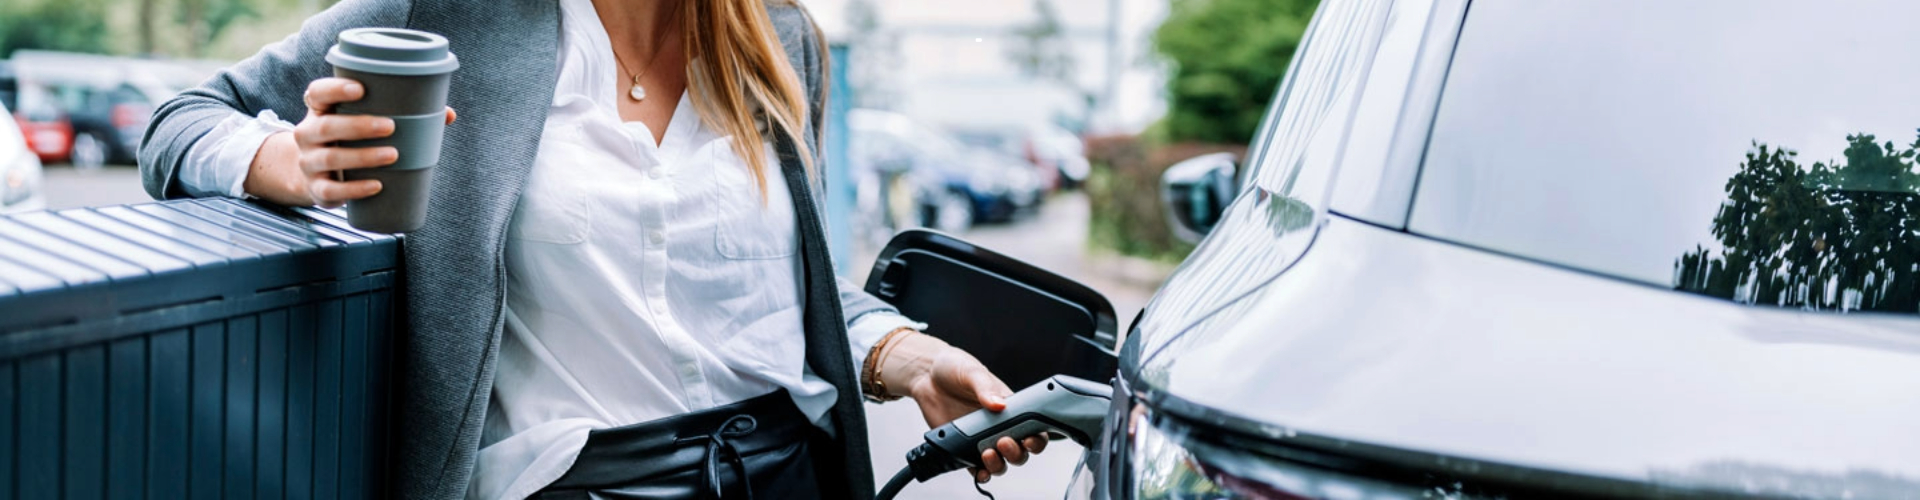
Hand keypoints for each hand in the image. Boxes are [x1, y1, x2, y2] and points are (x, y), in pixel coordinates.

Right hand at [243, 77, 456, 206]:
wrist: (318, 175)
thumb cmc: (351, 141)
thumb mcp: (364, 122)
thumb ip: (403, 115)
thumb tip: (447, 114)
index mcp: (320, 111)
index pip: (317, 93)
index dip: (334, 89)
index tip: (360, 89)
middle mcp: (308, 134)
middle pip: (325, 126)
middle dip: (358, 126)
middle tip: (391, 126)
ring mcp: (309, 163)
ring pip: (330, 158)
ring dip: (362, 156)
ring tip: (393, 154)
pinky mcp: (317, 189)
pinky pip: (331, 190)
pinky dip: (354, 189)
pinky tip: (377, 186)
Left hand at [882, 332, 1049, 483]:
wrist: (926, 375)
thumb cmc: (955, 368)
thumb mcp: (973, 372)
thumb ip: (985, 388)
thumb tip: (999, 404)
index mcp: (1009, 407)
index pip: (1033, 427)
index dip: (1036, 438)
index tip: (1029, 439)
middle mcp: (998, 426)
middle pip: (1019, 450)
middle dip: (1017, 453)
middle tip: (1004, 442)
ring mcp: (981, 439)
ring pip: (1001, 462)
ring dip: (999, 464)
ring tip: (988, 454)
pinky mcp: (963, 448)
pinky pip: (976, 467)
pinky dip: (980, 474)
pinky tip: (979, 471)